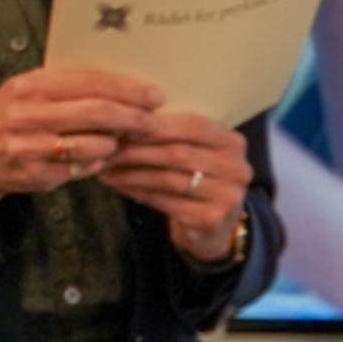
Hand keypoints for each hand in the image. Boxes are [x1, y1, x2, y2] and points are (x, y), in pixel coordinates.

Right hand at [0, 64, 162, 203]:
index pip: (91, 81)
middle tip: (153, 122)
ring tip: (123, 141)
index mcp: (31, 86)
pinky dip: (98, 163)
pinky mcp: (35, 173)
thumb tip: (127, 85)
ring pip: (94, 144)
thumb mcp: (30, 90)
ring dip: (117, 144)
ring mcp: (29, 145)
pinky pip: (82, 167)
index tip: (156, 95)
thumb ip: (70, 86)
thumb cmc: (12, 117)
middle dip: (134, 118)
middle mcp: (27, 113)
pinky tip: (99, 158)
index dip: (129, 89)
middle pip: (98, 112)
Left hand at [94, 109, 254, 261]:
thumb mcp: (194, 151)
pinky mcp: (211, 219)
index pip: (193, 125)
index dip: (155, 125)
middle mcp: (237, 168)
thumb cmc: (196, 178)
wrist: (214, 225)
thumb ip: (171, 135)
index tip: (121, 124)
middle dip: (136, 149)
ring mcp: (228, 196)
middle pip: (178, 153)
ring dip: (131, 172)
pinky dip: (137, 192)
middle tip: (105, 148)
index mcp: (233, 143)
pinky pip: (165, 202)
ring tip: (105, 167)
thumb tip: (123, 116)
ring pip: (168, 178)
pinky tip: (119, 185)